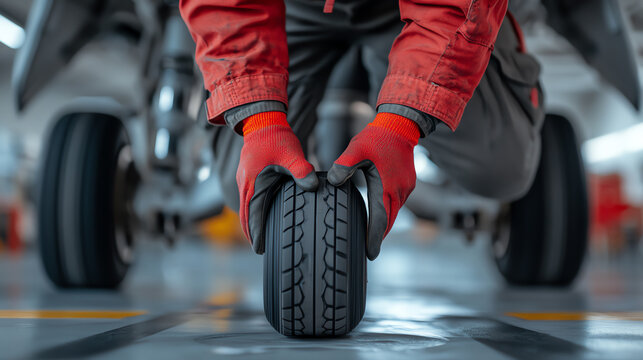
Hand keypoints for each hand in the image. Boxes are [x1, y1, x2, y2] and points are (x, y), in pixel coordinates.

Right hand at [237, 111, 317, 252]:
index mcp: (252, 182)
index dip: (255, 232)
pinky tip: (264, 214)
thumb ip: (301, 170)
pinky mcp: (250, 175)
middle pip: (245, 214)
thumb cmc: (276, 136)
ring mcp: (245, 179)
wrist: (263, 119)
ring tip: (260, 237)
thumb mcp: (291, 154)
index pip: (252, 214)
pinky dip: (254, 209)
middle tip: (260, 249)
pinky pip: (251, 197)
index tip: (259, 248)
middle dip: (251, 232)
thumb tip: (312, 186)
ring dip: (252, 221)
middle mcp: (245, 183)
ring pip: (247, 206)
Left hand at [328, 112, 418, 259]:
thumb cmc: (376, 137)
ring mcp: (406, 188)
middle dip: (379, 237)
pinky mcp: (407, 183)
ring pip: (394, 213)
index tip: (370, 254)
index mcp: (385, 186)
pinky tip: (379, 216)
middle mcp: (399, 191)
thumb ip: (343, 166)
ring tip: (373, 238)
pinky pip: (397, 203)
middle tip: (369, 252)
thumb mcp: (356, 149)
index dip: (374, 238)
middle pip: (389, 221)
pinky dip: (388, 213)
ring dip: (384, 225)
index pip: (380, 220)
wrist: (400, 125)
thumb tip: (332, 182)